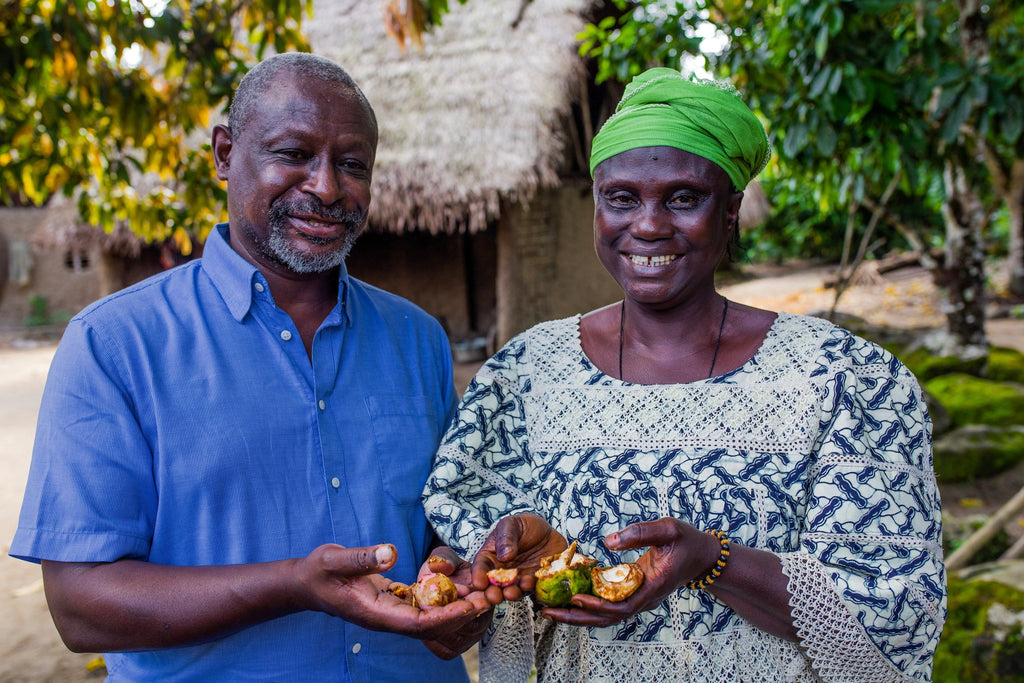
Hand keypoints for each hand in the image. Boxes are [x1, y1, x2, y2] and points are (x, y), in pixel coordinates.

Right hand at [295, 543, 490, 639]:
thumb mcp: (334, 559)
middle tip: (489, 599)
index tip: (471, 606)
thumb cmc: (319, 571)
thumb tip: (389, 553)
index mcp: (375, 614)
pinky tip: (462, 586)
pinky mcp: (394, 603)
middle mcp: (387, 618)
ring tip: (484, 593)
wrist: (308, 581)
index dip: (446, 617)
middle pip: (430, 627)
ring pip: (430, 619)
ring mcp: (392, 613)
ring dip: (457, 609)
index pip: (417, 623)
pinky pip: (424, 606)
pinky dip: (444, 599)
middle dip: (461, 616)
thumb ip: (361, 558)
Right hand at [470, 513, 566, 603]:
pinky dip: (531, 589)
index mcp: (491, 557)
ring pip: (512, 590)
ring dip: (511, 594)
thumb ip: (506, 538)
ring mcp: (518, 579)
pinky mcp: (534, 583)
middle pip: (494, 585)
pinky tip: (531, 584)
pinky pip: (533, 589)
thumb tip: (504, 556)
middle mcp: (502, 572)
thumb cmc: (525, 526)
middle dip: (493, 592)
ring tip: (511, 592)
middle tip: (494, 595)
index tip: (479, 583)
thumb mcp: (511, 524)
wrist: (548, 532)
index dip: (478, 576)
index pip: (481, 567)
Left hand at [540, 517, 719, 627]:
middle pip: (608, 618)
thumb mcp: (668, 529)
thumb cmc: (687, 541)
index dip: (598, 605)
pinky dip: (587, 604)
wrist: (703, 556)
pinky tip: (567, 597)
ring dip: (578, 615)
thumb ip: (640, 533)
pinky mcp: (633, 593)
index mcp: (652, 586)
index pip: (622, 605)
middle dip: (577, 618)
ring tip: (550, 611)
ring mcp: (638, 598)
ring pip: (606, 616)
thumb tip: (609, 541)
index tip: (576, 598)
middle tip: (547, 613)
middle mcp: (644, 598)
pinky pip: (608, 604)